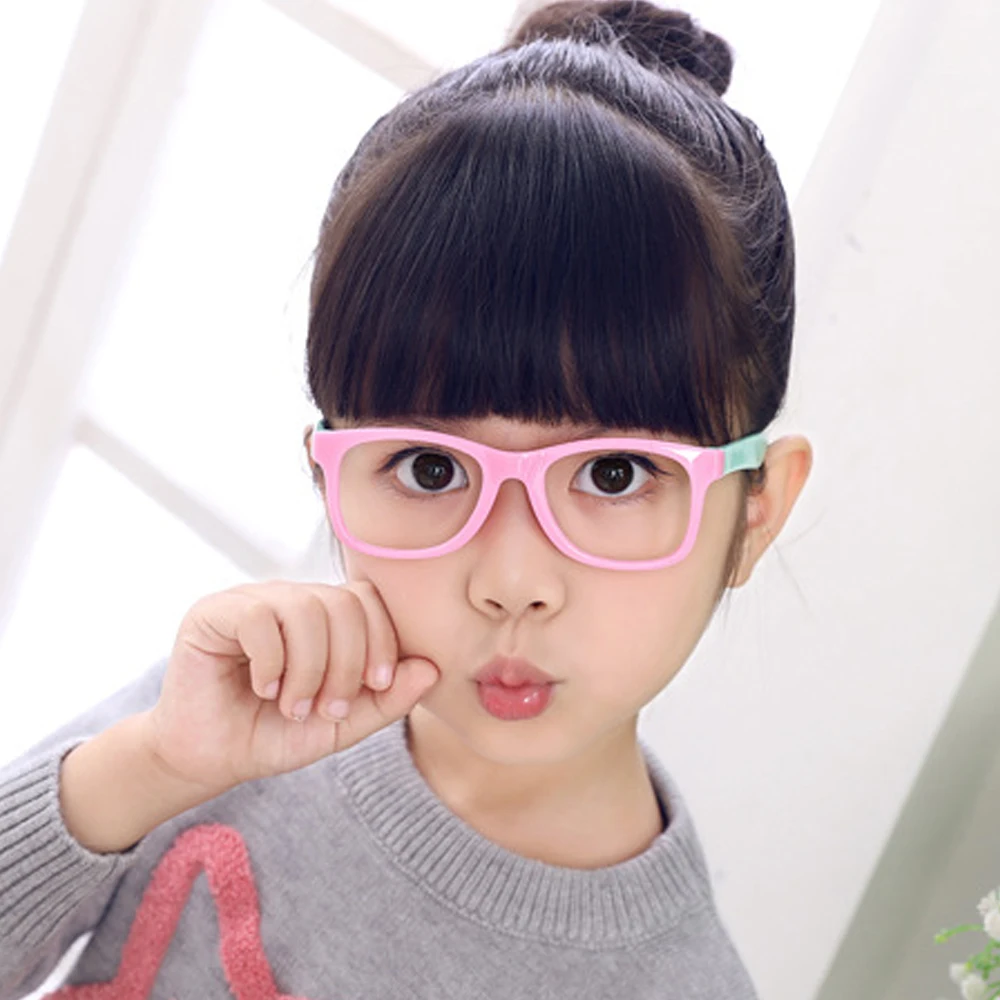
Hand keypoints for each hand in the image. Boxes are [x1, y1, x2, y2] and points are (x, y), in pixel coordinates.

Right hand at [141, 579, 438, 793]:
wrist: (210, 758)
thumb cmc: (274, 734)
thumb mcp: (341, 725)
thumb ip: (386, 700)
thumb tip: (431, 669)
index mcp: (324, 616)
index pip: (368, 600)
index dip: (382, 640)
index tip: (377, 686)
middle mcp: (291, 598)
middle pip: (343, 601)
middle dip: (348, 662)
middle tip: (330, 708)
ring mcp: (252, 599)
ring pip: (306, 608)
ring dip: (310, 668)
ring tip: (295, 706)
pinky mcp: (214, 612)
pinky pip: (259, 617)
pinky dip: (272, 662)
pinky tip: (263, 689)